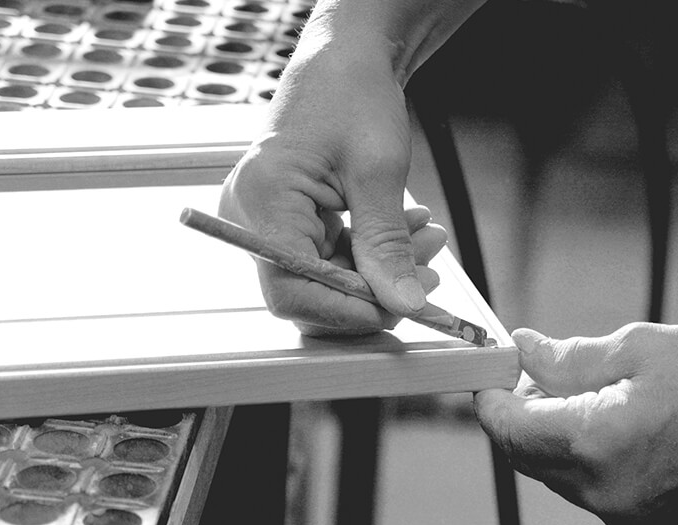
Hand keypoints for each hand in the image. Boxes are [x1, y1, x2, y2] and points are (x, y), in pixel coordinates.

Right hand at [219, 37, 445, 334]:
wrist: (343, 61)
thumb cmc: (351, 94)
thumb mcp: (377, 172)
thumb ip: (386, 245)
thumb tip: (402, 302)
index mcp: (263, 201)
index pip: (292, 289)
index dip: (347, 311)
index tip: (402, 309)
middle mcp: (252, 218)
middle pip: (307, 292)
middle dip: (373, 290)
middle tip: (426, 277)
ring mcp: (267, 223)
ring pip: (325, 280)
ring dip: (381, 270)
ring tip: (425, 241)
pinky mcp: (288, 223)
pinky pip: (329, 259)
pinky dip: (371, 253)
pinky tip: (407, 231)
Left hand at [475, 322, 677, 524]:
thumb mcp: (636, 347)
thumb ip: (566, 357)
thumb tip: (521, 351)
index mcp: (597, 444)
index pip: (508, 429)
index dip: (491, 398)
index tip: (491, 372)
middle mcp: (603, 491)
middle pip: (524, 452)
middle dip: (520, 410)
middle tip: (536, 371)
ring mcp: (623, 514)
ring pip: (550, 470)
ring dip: (549, 431)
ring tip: (582, 392)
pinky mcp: (640, 524)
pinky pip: (582, 487)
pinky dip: (578, 455)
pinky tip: (606, 423)